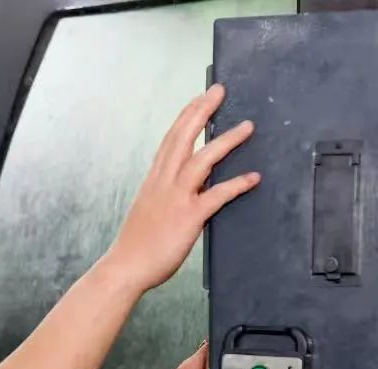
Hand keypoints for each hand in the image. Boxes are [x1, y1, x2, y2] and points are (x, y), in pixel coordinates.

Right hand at [101, 84, 259, 292]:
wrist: (125, 267)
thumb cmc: (136, 244)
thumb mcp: (148, 210)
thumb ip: (166, 195)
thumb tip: (185, 188)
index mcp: (153, 180)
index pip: (170, 140)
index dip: (186, 116)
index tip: (198, 99)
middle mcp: (163, 183)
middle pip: (183, 138)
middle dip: (202, 112)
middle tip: (219, 91)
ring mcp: (176, 198)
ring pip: (202, 160)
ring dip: (226, 141)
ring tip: (247, 127)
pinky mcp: (188, 217)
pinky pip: (217, 196)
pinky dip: (236, 185)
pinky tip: (252, 177)